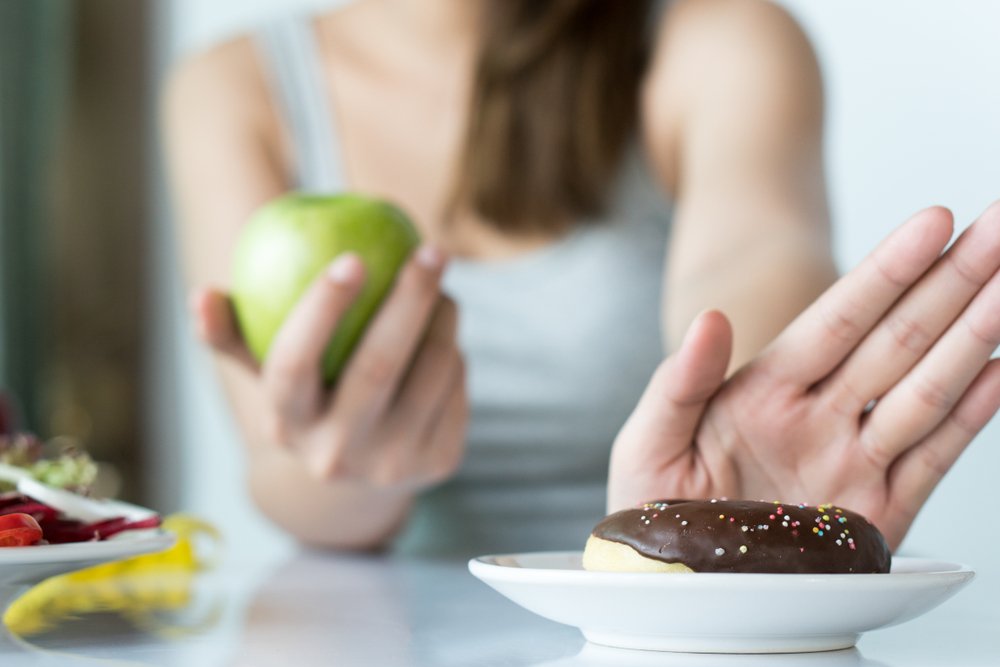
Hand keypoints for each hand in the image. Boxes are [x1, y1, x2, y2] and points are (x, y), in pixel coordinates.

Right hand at [191, 246, 467, 490]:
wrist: (359, 478)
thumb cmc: (308, 398)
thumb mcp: (266, 374)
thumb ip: (232, 334)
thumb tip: (201, 295)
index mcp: (287, 425)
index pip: (295, 363)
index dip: (321, 309)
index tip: (351, 256)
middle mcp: (338, 454)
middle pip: (379, 364)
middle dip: (410, 297)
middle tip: (431, 249)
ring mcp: (393, 463)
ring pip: (433, 369)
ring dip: (445, 316)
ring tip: (440, 287)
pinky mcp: (440, 462)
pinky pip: (458, 384)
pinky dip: (455, 349)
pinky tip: (444, 333)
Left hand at [609, 202, 999, 548]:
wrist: (675, 585)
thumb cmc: (656, 508)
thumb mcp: (648, 443)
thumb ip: (679, 383)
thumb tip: (710, 319)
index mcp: (765, 392)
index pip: (836, 319)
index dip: (886, 272)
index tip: (933, 221)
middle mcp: (819, 417)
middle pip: (896, 339)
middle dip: (952, 282)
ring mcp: (853, 462)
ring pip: (925, 388)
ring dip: (976, 334)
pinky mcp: (877, 516)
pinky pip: (932, 459)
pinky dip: (970, 416)